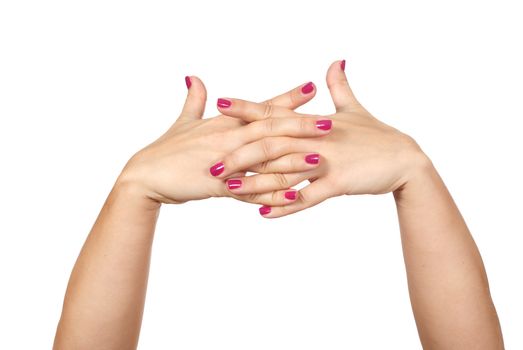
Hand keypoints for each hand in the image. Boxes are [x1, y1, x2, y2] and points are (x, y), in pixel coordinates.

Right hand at [116, 76, 331, 206]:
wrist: (144, 176)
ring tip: (320, 161)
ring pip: (263, 160)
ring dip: (292, 161)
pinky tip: (292, 196)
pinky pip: (249, 191)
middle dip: (299, 126)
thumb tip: (193, 78)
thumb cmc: (166, 149)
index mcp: (224, 123)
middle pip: (268, 129)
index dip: (286, 97)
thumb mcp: (183, 122)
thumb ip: (194, 101)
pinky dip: (271, 194)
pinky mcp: (216, 185)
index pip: (261, 107)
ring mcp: (223, 162)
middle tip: (329, 123)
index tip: (312, 88)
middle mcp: (227, 138)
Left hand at [217, 60, 429, 216]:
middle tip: (212, 164)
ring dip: (255, 182)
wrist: (405, 159)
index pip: (275, 112)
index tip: (220, 104)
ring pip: (284, 170)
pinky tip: (264, 214)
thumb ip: (339, 87)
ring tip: (229, 190)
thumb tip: (335, 63)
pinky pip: (307, 196)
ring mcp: (327, 160)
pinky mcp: (339, 182)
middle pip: (270, 143)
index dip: (247, 108)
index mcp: (315, 122)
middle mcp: (316, 138)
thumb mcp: (355, 109)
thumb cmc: (378, 136)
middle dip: (240, 153)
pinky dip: (285, 206)